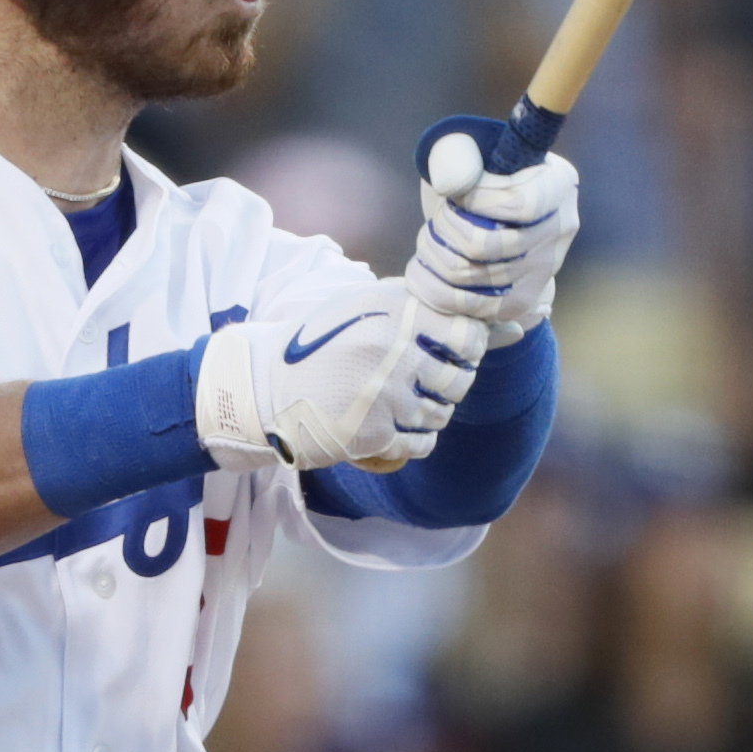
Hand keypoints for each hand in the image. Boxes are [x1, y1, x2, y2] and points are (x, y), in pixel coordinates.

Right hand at [195, 276, 490, 474]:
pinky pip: (421, 442)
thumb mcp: (359, 308)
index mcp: (393, 313)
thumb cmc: (315, 345)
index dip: (468, 347)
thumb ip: (413, 309)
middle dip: (451, 383)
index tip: (454, 353)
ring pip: (441, 413)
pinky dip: (416, 439)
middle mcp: (393, 352)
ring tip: (406, 404)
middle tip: (429, 382)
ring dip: (432, 412)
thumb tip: (490, 323)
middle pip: (459, 379)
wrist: (262, 388)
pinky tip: (397, 427)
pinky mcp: (374, 433)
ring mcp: (385, 395)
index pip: (468, 336)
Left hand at [408, 128, 579, 342]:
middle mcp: (560, 228)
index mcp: (557, 183)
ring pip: (471, 275)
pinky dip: (433, 287)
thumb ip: (455, 154)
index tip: (455, 194)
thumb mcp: (463, 151)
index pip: (519, 204)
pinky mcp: (520, 301)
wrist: (482, 221)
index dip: (475, 202)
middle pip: (486, 245)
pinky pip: (468, 305)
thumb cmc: (472, 180)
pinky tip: (424, 269)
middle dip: (444, 230)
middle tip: (436, 220)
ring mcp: (543, 269)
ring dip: (434, 256)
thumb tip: (453, 184)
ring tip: (429, 241)